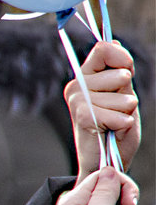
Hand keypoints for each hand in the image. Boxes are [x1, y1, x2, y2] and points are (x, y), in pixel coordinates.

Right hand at [64, 41, 139, 181]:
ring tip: (114, 122)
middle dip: (128, 93)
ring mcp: (77, 101)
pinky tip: (114, 130)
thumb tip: (113, 42)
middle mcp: (76, 86)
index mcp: (85, 77)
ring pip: (122, 96)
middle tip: (117, 110)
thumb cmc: (114, 129)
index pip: (103, 48)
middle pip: (120, 73)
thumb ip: (118, 70)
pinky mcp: (82, 117)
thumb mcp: (122, 94)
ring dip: (126, 112)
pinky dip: (123, 124)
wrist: (103, 161)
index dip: (122, 57)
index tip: (127, 75)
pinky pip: (116, 114)